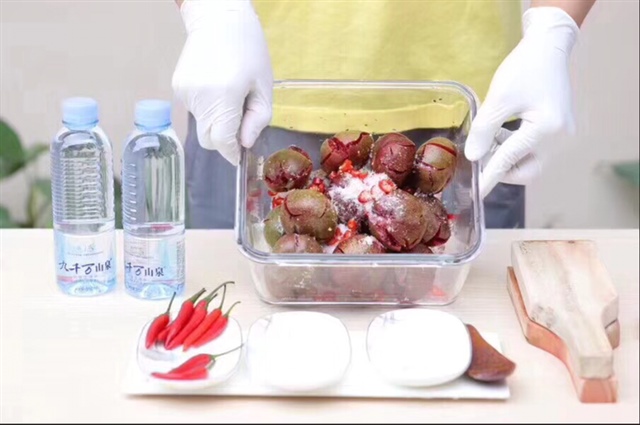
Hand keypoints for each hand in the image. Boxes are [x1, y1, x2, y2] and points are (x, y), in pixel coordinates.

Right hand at [172, 0, 272, 165]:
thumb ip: (257, 120)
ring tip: (229, 94)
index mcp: (224, 98)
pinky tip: (216, 85)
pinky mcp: (178, 87)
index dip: (231, 153)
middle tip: (240, 122)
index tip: (238, 156)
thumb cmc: (249, 50)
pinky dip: (207, 106)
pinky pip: (195, 109)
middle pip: (208, 139)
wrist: (218, 18)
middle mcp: (199, 99)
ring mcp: (184, 93)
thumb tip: (244, 144)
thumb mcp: (263, 87)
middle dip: (223, 139)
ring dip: (216, 120)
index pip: (222, 142)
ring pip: (201, 124)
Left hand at [464, 7, 579, 197]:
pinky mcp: (558, 131)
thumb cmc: (524, 68)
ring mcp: (562, 136)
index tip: (476, 193)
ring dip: (507, 156)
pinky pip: (534, 149)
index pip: (510, 160)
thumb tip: (473, 157)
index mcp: (547, 130)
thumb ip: (484, 130)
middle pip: (527, 170)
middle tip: (482, 154)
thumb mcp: (498, 99)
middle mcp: (560, 138)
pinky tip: (501, 132)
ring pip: (530, 161)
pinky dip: (515, 147)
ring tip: (490, 136)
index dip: (489, 176)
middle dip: (502, 168)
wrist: (548, 47)